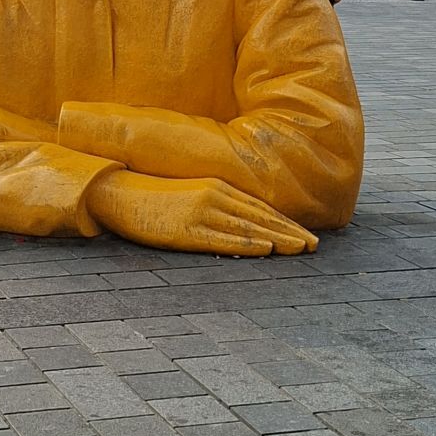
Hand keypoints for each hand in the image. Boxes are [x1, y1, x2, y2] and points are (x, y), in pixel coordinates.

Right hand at [87, 172, 316, 256]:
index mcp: (218, 187)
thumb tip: (241, 222)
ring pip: (248, 227)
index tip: (306, 234)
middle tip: (315, 245)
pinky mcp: (187, 229)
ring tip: (300, 249)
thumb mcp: (192, 194)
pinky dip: (248, 244)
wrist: (121, 192)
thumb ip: (217, 203)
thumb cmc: (156, 197)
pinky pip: (222, 239)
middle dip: (290, 232)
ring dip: (277, 239)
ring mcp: (202, 212)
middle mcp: (215, 196)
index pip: (260, 208)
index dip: (286, 222)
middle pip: (261, 217)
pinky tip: (266, 249)